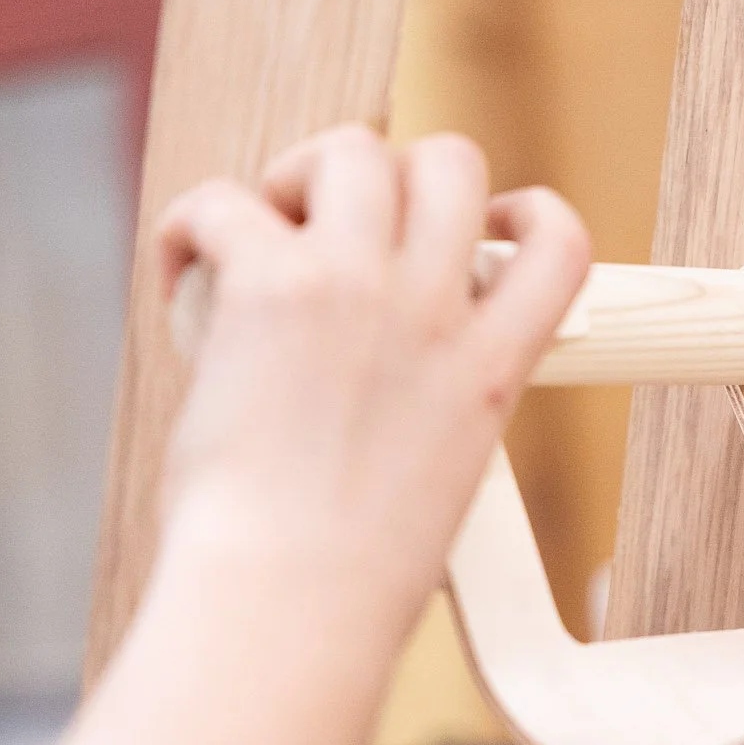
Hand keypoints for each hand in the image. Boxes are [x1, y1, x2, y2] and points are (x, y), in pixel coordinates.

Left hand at [152, 125, 590, 634]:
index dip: (527, 211)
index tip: (488, 227)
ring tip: (265, 228)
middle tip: (340, 226)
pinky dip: (193, 223)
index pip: (560, 244)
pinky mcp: (268, 284)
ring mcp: (356, 288)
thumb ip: (429, 410)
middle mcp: (434, 311)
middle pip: (450, 162)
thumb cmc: (352, 575)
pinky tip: (182, 272)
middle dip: (396, 170)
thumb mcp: (438, 479)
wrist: (293, 595)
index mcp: (490, 368)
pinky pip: (224, 200)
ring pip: (353, 149)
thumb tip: (368, 395)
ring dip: (302, 173)